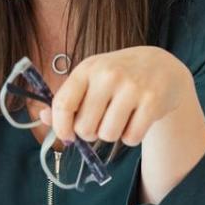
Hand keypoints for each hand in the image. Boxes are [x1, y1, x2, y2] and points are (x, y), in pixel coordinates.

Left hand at [42, 47, 196, 146]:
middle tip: (99, 123)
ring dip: (111, 135)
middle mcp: (108, 75)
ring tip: (118, 119)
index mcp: (87, 69)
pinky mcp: (153, 102)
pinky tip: (135, 121)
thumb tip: (43, 118)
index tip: (66, 136)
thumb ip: (67, 98)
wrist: (161, 66)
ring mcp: (132, 88)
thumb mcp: (90, 78)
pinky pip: (131, 138)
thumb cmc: (118, 75)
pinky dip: (131, 137)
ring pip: (108, 135)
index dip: (60, 127)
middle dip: (90, 133)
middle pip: (85, 127)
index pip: (63, 104)